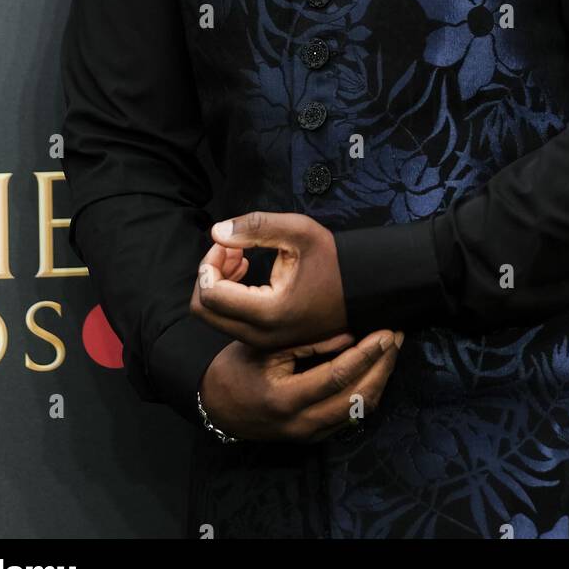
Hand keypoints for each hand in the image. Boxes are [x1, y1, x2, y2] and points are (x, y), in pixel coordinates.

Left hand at [190, 211, 347, 348]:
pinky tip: (247, 271)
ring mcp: (263, 341)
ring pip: (214, 317)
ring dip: (218, 284)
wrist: (364, 291)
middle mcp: (261, 335)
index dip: (209, 263)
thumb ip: (257, 227)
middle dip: (209, 275)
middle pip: (203, 311)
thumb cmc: (335, 261)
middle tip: (230, 249)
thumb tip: (216, 232)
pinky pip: (230, 320)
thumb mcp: (301, 232)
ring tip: (240, 257)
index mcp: (268, 313)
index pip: (210, 294)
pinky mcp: (266, 339)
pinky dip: (229, 295)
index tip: (228, 243)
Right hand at [199, 329, 404, 442]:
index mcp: (285, 399)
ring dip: (380, 379)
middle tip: (395, 337)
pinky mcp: (314, 436)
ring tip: (391, 350)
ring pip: (359, 411)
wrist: (219, 405)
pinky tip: (375, 370)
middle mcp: (301, 423)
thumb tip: (350, 334)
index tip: (384, 333)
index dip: (365, 354)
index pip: (338, 377)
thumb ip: (309, 344)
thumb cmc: (238, 368)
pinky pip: (351, 417)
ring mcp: (309, 434)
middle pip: (357, 398)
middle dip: (382, 366)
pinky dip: (368, 392)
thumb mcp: (267, 348)